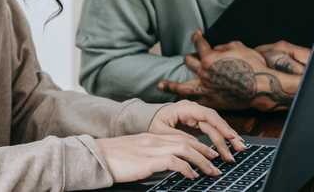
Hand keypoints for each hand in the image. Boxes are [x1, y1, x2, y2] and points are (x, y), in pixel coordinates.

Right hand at [96, 133, 221, 182]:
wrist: (97, 157)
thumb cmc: (112, 158)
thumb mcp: (135, 153)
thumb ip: (150, 155)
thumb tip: (164, 164)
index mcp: (152, 137)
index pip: (180, 137)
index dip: (197, 145)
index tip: (207, 154)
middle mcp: (155, 139)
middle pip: (187, 142)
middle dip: (205, 152)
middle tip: (217, 162)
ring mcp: (152, 148)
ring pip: (186, 150)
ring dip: (202, 161)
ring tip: (211, 172)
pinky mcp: (149, 160)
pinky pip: (175, 162)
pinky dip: (187, 168)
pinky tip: (192, 176)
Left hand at [149, 99, 245, 161]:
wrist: (148, 118)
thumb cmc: (153, 122)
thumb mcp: (162, 131)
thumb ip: (178, 136)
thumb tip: (196, 144)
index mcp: (185, 107)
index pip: (207, 115)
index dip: (221, 126)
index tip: (231, 137)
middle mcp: (194, 109)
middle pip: (215, 121)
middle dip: (228, 135)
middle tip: (239, 149)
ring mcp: (197, 115)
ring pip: (216, 126)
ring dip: (228, 137)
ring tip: (240, 149)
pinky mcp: (198, 122)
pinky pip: (212, 129)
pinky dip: (222, 137)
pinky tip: (231, 145)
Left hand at [158, 31, 300, 111]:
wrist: (263, 87)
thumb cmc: (253, 65)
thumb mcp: (238, 47)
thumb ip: (223, 46)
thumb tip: (215, 49)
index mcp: (209, 58)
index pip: (199, 44)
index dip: (197, 37)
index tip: (196, 34)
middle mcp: (204, 73)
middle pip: (189, 62)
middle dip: (190, 58)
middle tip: (192, 58)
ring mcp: (206, 89)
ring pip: (182, 87)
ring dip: (171, 85)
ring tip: (161, 84)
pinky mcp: (212, 101)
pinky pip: (196, 101)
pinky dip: (189, 100)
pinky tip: (182, 100)